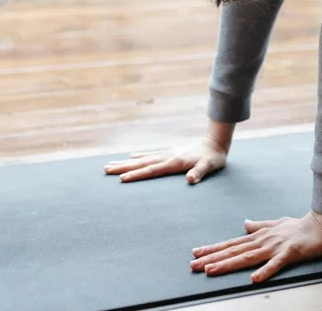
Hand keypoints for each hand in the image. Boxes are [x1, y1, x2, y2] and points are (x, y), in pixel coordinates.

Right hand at [104, 136, 228, 184]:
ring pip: (142, 158)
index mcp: (175, 162)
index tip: (122, 179)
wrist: (215, 142)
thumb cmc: (213, 158)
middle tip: (105, 170)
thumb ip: (200, 173)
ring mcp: (167, 153)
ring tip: (111, 164)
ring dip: (126, 162)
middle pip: (141, 163)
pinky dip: (139, 155)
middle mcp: (167, 156)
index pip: (152, 170)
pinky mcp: (169, 152)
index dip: (137, 175)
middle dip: (123, 167)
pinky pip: (150, 154)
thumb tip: (190, 180)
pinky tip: (130, 156)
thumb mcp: (210, 166)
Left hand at [190, 211, 321, 282]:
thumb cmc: (300, 226)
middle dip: (213, 258)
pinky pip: (276, 264)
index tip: (196, 253)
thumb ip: (259, 225)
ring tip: (211, 271)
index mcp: (260, 236)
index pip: (232, 243)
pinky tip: (254, 279)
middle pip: (234, 251)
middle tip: (193, 265)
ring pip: (248, 257)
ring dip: (228, 264)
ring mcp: (276, 247)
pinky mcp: (290, 253)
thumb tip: (244, 224)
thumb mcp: (276, 224)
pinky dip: (265, 271)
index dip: (214, 249)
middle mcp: (264, 241)